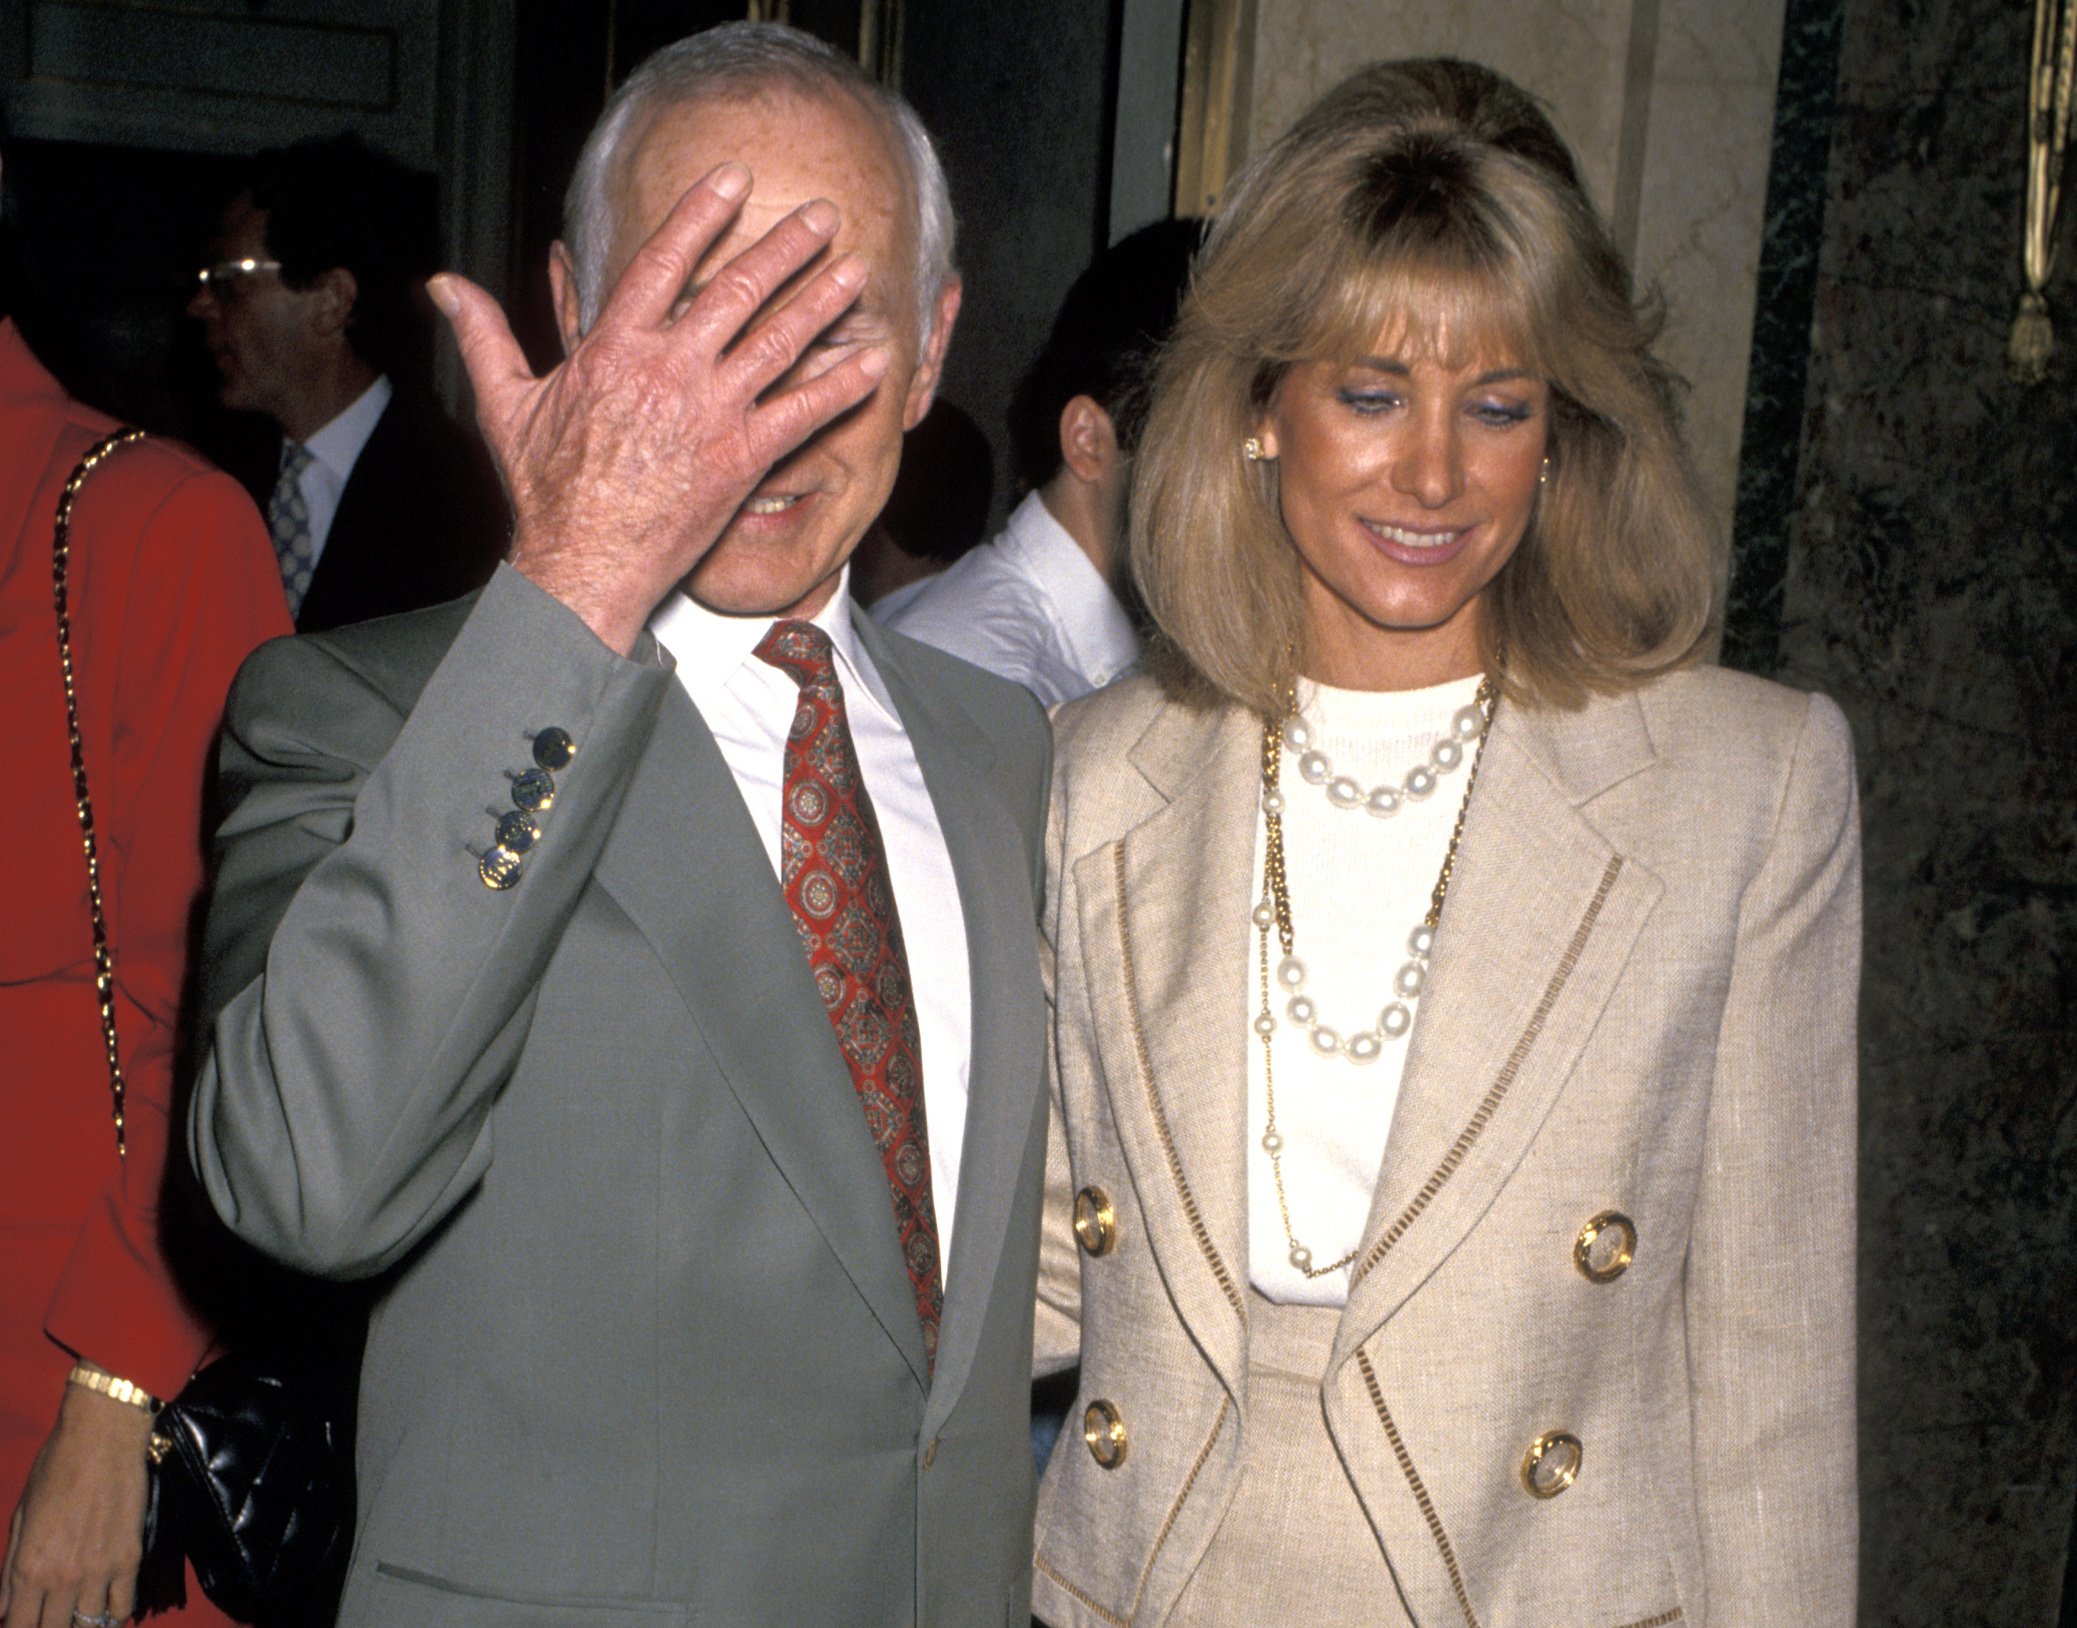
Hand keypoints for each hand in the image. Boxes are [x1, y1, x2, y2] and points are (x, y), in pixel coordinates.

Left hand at [0, 1383, 151, 1627]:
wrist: (103, 1438)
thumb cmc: (54, 1470)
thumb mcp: (20, 1518)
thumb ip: (11, 1568)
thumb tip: (6, 1607)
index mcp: (28, 1568)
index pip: (18, 1626)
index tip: (23, 1621)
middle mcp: (62, 1578)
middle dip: (49, 1626)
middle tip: (50, 1614)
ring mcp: (100, 1571)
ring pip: (90, 1624)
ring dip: (81, 1622)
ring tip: (77, 1612)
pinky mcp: (130, 1558)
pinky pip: (123, 1606)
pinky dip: (113, 1613)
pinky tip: (106, 1603)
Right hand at [431, 162, 889, 653]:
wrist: (584, 562)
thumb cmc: (548, 490)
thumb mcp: (505, 403)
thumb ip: (484, 334)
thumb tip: (443, 285)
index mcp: (615, 348)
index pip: (664, 261)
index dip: (701, 214)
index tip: (733, 179)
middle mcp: (670, 370)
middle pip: (738, 291)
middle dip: (784, 247)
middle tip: (821, 215)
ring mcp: (711, 412)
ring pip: (779, 343)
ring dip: (822, 304)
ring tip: (854, 271)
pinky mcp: (742, 457)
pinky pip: (802, 413)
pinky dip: (840, 387)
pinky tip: (873, 363)